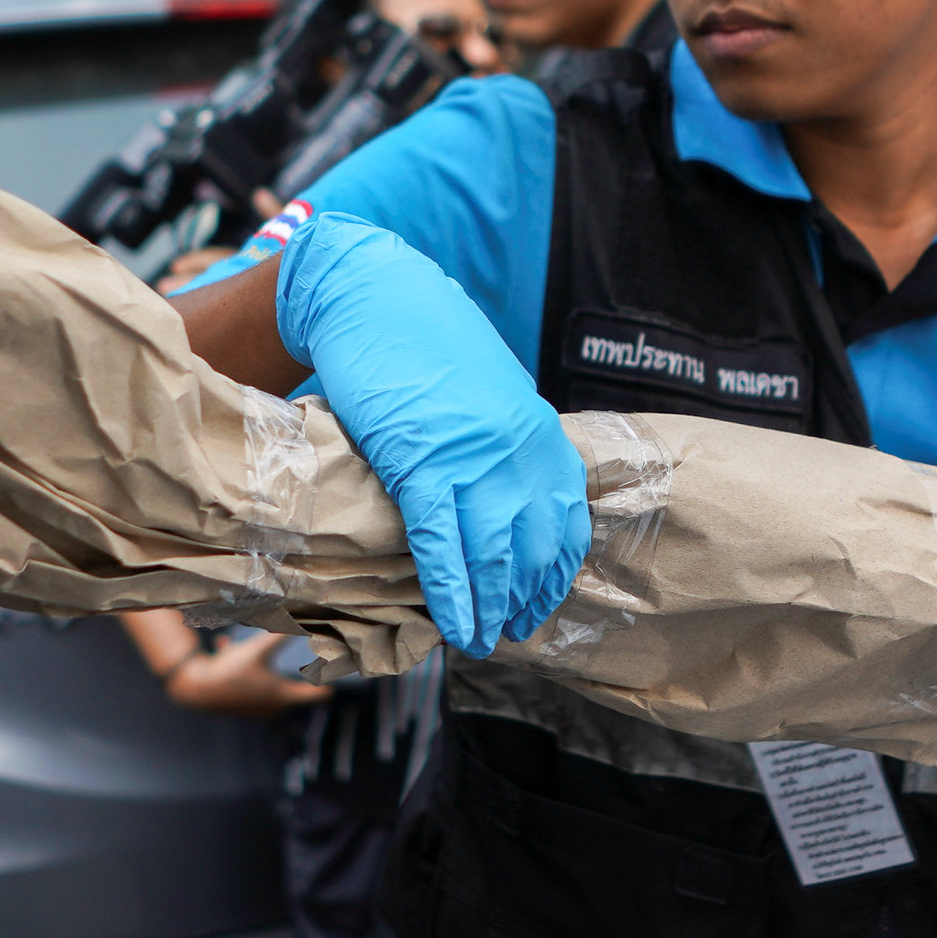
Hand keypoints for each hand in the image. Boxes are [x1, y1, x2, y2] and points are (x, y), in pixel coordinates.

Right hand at [170, 628, 327, 718]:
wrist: (196, 688)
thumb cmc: (230, 670)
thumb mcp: (258, 649)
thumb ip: (280, 636)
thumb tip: (301, 622)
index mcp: (281, 695)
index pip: (311, 694)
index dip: (323, 687)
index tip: (334, 688)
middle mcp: (270, 706)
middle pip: (290, 691)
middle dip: (294, 676)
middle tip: (304, 669)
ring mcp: (254, 709)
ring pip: (266, 685)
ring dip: (262, 669)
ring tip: (249, 652)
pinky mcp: (238, 705)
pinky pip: (247, 685)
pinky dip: (242, 669)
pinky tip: (225, 647)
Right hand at [275, 209, 588, 654]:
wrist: (370, 295)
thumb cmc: (421, 343)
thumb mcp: (485, 393)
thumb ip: (504, 443)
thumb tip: (504, 492)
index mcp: (540, 432)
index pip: (566, 519)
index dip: (554, 569)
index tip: (541, 601)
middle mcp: (518, 450)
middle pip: (532, 546)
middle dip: (523, 598)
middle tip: (511, 632)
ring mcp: (473, 459)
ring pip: (490, 555)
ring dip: (487, 608)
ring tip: (479, 642)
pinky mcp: (422, 464)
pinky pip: (442, 544)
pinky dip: (450, 590)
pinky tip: (452, 621)